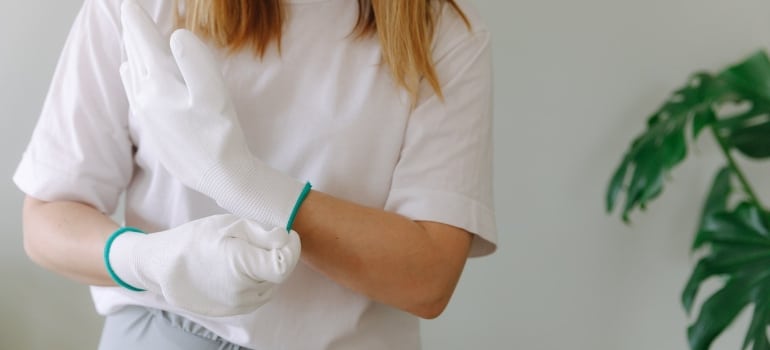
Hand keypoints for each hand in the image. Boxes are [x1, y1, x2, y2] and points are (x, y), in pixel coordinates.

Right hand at [107, 214, 300, 316]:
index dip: (291, 247)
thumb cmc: (196, 239)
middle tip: (257, 240)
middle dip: (276, 254)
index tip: (285, 234)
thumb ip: (263, 234)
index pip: (286, 264)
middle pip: (280, 273)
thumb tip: (285, 239)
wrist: (165, 265)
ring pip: (271, 284)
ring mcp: (239, 305)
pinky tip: (237, 268)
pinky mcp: (235, 311)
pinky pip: (259, 293)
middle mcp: (243, 291)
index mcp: (243, 267)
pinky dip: (256, 280)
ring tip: (242, 254)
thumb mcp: (230, 225)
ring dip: (266, 268)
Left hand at [119, 0, 309, 229]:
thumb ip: (194, 59)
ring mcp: (145, 115)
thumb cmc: (220, 134)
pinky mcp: (152, 130)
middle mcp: (145, 96)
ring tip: (136, 44)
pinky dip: (137, 77)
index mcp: (159, 82)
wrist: (219, 176)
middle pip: (136, 56)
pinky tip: (142, 80)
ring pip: (132, 76)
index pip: (143, 41)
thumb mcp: (213, 92)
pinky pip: (136, 94)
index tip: (130, 6)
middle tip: (131, 17)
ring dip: (134, 56)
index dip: (137, 20)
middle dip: (134, 35)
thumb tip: (176, 34)